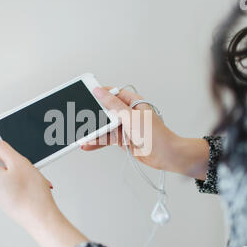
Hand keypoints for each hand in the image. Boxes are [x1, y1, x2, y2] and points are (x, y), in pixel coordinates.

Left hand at [0, 119, 55, 231]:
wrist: (40, 219)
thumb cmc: (32, 195)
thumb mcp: (18, 162)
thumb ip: (0, 147)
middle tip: (3, 135)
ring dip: (8, 160)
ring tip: (26, 162)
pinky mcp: (0, 196)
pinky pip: (1, 176)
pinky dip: (11, 170)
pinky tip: (25, 172)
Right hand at [82, 87, 209, 179]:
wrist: (166, 155)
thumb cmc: (156, 134)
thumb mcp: (130, 116)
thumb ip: (112, 104)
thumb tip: (99, 91)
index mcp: (132, 102)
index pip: (111, 93)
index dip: (98, 94)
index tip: (84, 93)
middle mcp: (128, 113)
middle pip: (105, 111)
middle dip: (92, 115)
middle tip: (80, 118)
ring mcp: (125, 127)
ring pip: (104, 126)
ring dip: (93, 131)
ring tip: (82, 135)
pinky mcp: (123, 140)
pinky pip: (106, 138)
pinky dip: (97, 141)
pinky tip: (88, 144)